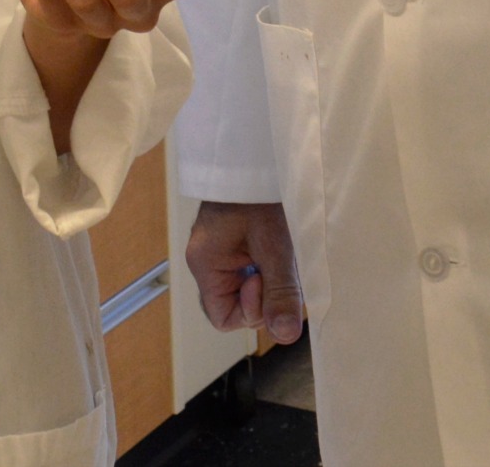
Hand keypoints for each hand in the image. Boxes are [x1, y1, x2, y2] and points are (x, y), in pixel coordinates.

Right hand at [187, 201, 304, 345]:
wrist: (256, 154)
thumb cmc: (259, 194)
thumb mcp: (276, 247)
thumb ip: (281, 292)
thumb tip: (285, 335)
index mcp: (205, 263)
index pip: (223, 318)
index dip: (251, 312)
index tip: (265, 281)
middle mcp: (206, 261)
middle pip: (233, 304)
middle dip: (262, 295)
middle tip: (277, 267)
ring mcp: (217, 251)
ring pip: (244, 288)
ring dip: (267, 279)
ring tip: (279, 255)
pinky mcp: (231, 242)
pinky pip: (247, 270)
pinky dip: (266, 266)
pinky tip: (276, 248)